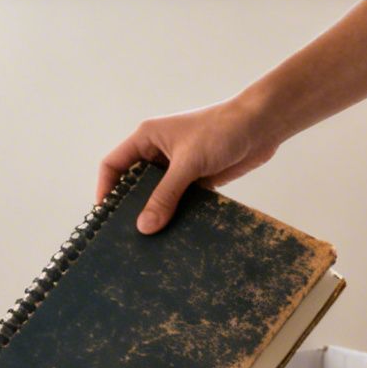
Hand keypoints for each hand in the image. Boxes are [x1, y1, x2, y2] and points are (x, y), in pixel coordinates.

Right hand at [97, 90, 286, 232]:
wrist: (261, 126)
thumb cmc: (220, 131)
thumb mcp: (187, 164)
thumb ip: (165, 195)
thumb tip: (144, 227)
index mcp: (147, 138)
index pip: (114, 164)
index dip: (105, 188)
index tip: (105, 216)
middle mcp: (158, 153)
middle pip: (134, 183)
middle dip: (130, 207)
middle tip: (126, 235)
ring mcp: (178, 167)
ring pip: (158, 195)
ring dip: (156, 213)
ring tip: (149, 241)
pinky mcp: (196, 180)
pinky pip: (179, 201)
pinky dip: (176, 215)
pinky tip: (175, 234)